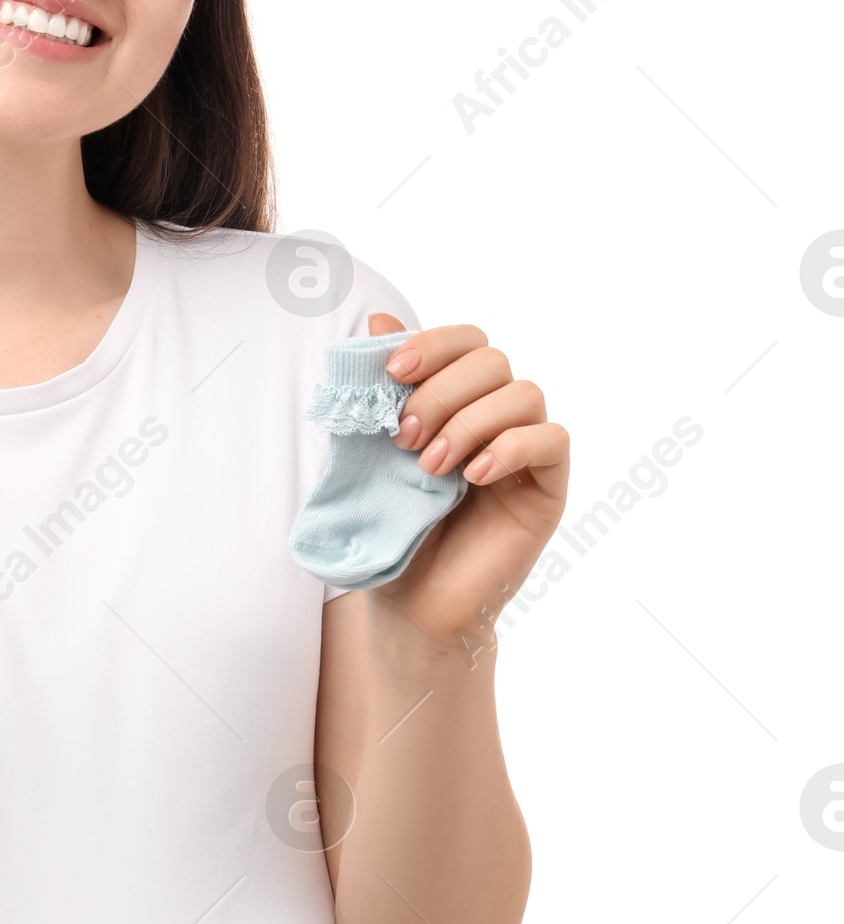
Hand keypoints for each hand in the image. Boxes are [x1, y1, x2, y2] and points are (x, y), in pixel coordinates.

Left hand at [366, 313, 568, 652]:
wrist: (411, 604)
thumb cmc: (391, 530)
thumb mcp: (370, 456)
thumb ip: (377, 393)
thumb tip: (376, 320)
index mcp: (458, 400)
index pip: (465, 341)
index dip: (433, 344)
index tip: (392, 372)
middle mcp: (497, 416)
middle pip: (492, 360)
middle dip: (442, 391)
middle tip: (403, 438)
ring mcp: (527, 450)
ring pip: (524, 393)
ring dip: (470, 422)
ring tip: (429, 468)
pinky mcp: (549, 487)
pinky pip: (553, 440)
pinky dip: (511, 447)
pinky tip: (473, 476)